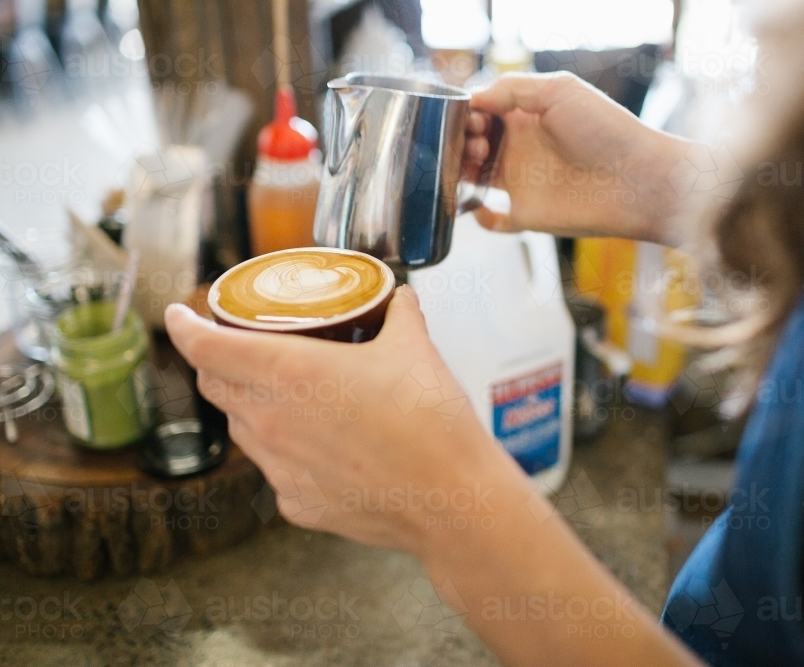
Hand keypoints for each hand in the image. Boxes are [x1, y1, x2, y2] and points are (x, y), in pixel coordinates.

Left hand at [164, 287, 504, 556]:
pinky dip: (284, 449)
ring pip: (241, 427)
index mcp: (286, 373)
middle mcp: (270, 421)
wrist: (451, 498)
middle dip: (216, 361)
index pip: (203, 347)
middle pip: (214, 385)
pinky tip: (320, 445)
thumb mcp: (415, 349)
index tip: (179, 315)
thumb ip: (400, 315)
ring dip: (248, 404)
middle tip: (239, 346)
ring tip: (283, 394)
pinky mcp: (297, 503)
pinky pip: (274, 468)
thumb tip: (398, 299)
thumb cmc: (430, 422)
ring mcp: (279, 468)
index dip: (184, 327)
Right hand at [462, 72, 687, 242]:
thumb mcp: (559, 90)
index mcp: (528, 117)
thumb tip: (476, 98)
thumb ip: (513, 89)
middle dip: (462, 139)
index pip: (483, 111)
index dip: (469, 112)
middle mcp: (522, 149)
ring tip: (476, 159)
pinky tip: (479, 206)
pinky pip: (496, 221)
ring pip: (475, 178)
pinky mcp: (528, 214)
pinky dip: (481, 217)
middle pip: (473, 144)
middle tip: (476, 138)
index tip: (469, 114)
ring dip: (462, 169)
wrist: (637, 179)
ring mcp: (523, 182)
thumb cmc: (606, 130)